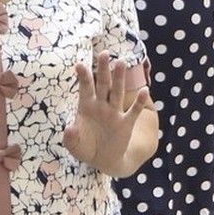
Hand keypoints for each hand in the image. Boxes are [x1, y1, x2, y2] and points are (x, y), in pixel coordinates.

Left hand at [63, 51, 154, 175]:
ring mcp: (114, 113)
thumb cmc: (86, 148)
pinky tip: (144, 90)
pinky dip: (139, 102)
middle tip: (104, 54)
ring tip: (121, 63)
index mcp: (86, 107)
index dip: (83, 77)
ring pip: (117, 92)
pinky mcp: (125, 124)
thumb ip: (70, 137)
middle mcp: (101, 106)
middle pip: (103, 85)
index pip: (85, 89)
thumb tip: (69, 128)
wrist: (103, 161)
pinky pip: (133, 111)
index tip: (79, 64)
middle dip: (103, 70)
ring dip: (119, 78)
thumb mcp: (74, 145)